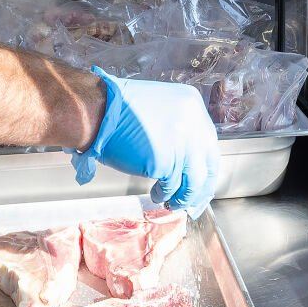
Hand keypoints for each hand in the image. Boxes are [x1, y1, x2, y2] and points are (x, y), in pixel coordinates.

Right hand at [73, 68, 220, 215]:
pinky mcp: (169, 162)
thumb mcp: (160, 109)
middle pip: (208, 163)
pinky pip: (173, 186)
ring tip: (172, 201)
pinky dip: (166, 194)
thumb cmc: (119, 110)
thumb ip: (178, 128)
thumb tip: (185, 159)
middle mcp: (194, 123)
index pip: (208, 142)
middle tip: (194, 200)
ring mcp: (184, 143)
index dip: (204, 166)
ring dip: (184, 196)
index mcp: (192, 105)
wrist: (98, 111)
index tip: (202, 180)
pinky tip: (157, 195)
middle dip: (202, 187)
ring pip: (195, 181)